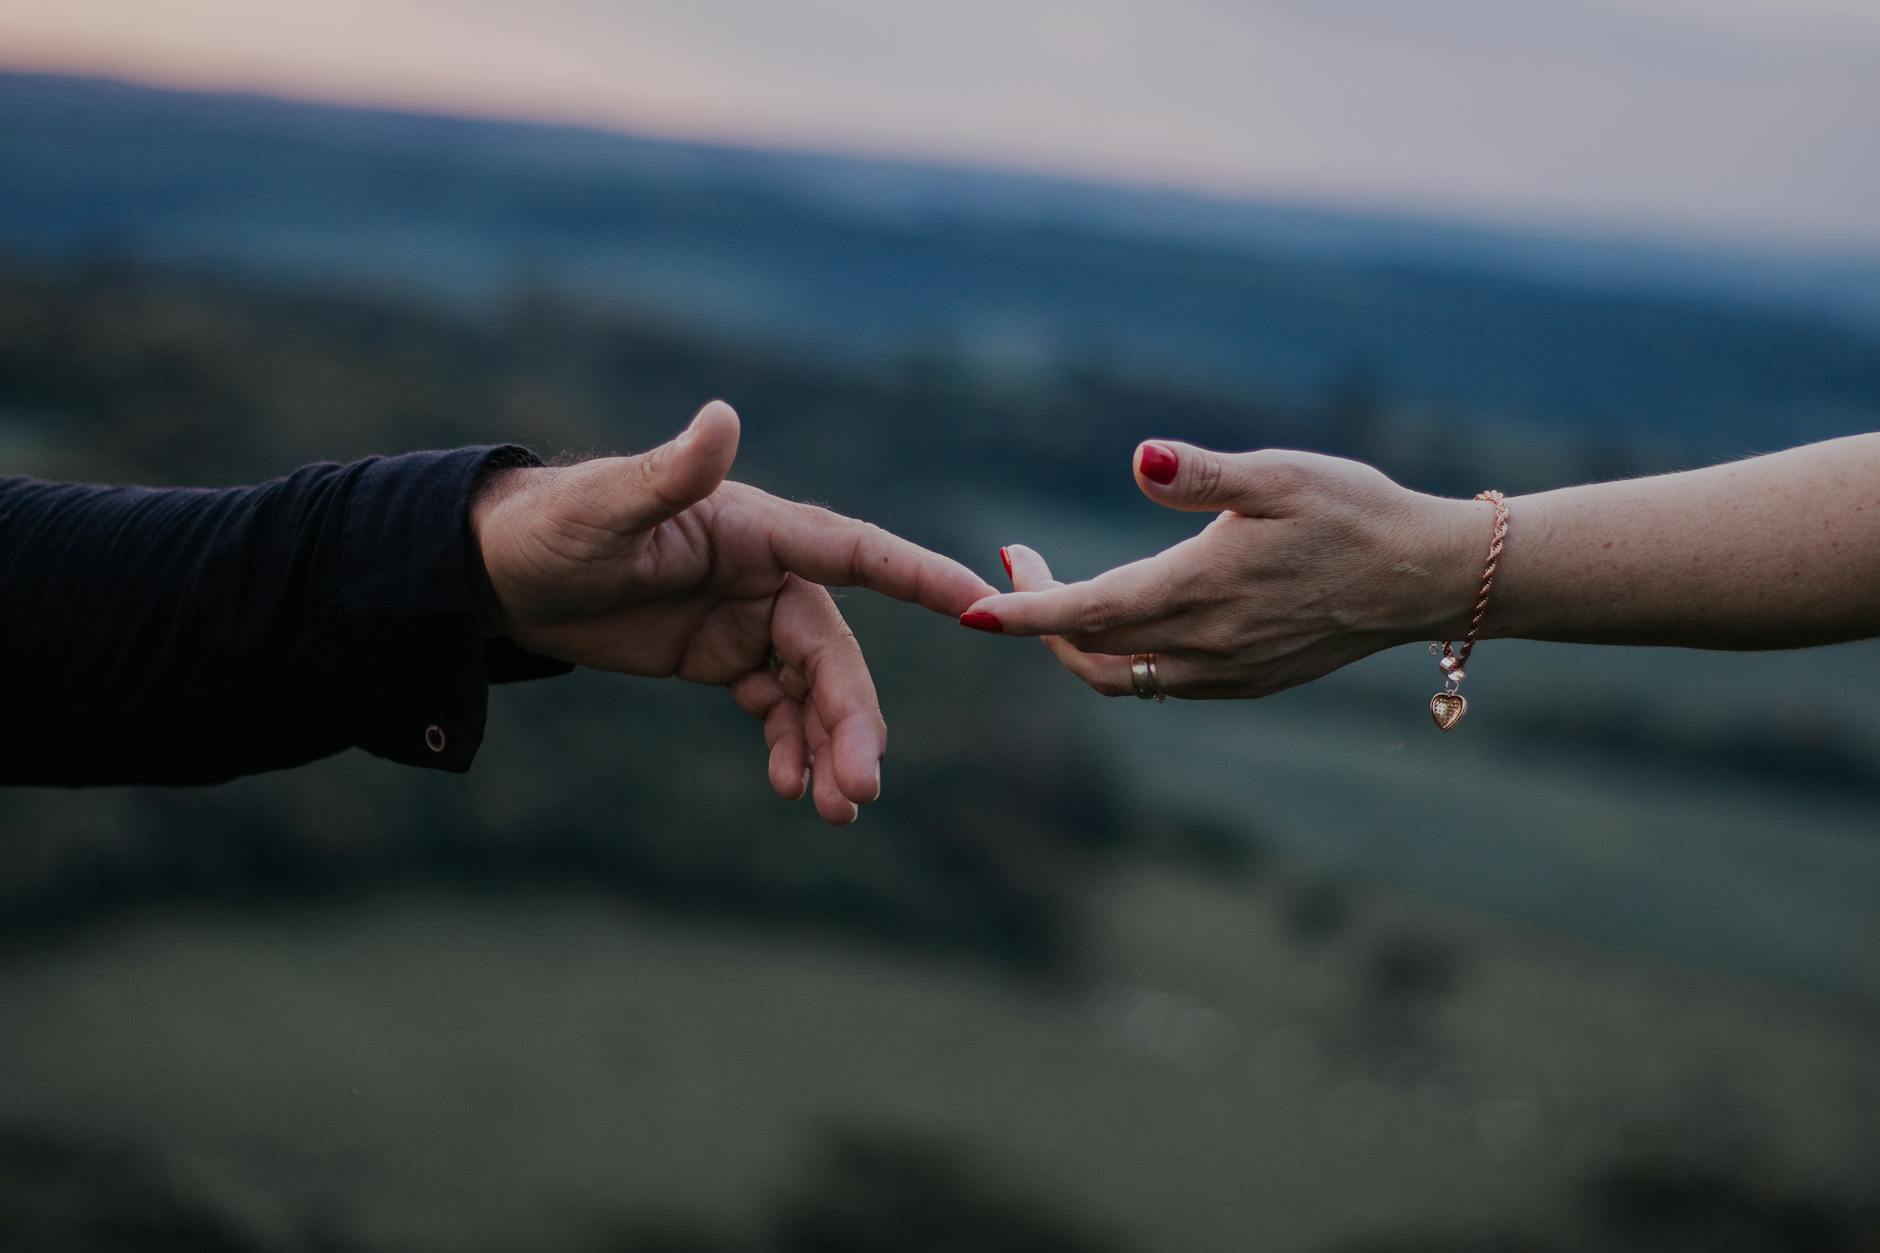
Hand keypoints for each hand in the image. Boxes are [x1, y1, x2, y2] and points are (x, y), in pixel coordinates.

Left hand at [471, 401, 995, 822]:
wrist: (503, 575)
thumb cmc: (554, 524)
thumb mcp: (607, 507)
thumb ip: (672, 474)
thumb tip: (722, 416)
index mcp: (758, 527)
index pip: (856, 551)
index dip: (919, 576)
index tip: (979, 602)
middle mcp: (768, 573)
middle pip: (836, 652)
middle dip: (853, 719)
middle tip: (860, 788)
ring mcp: (750, 618)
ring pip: (815, 689)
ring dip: (830, 746)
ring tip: (834, 809)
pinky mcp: (725, 657)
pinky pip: (777, 707)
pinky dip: (790, 746)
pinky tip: (789, 787)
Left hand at [960, 441, 1486, 698]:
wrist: (1426, 577)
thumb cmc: (1354, 512)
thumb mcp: (1279, 474)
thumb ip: (1202, 474)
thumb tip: (1141, 459)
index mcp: (1198, 589)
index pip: (1083, 611)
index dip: (1021, 612)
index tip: (970, 607)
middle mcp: (1203, 645)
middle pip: (1086, 651)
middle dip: (1040, 614)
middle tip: (1022, 561)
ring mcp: (1225, 673)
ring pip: (1119, 678)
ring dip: (1076, 642)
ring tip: (1061, 591)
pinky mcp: (1247, 682)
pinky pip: (1159, 685)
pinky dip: (1122, 657)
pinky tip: (1128, 614)